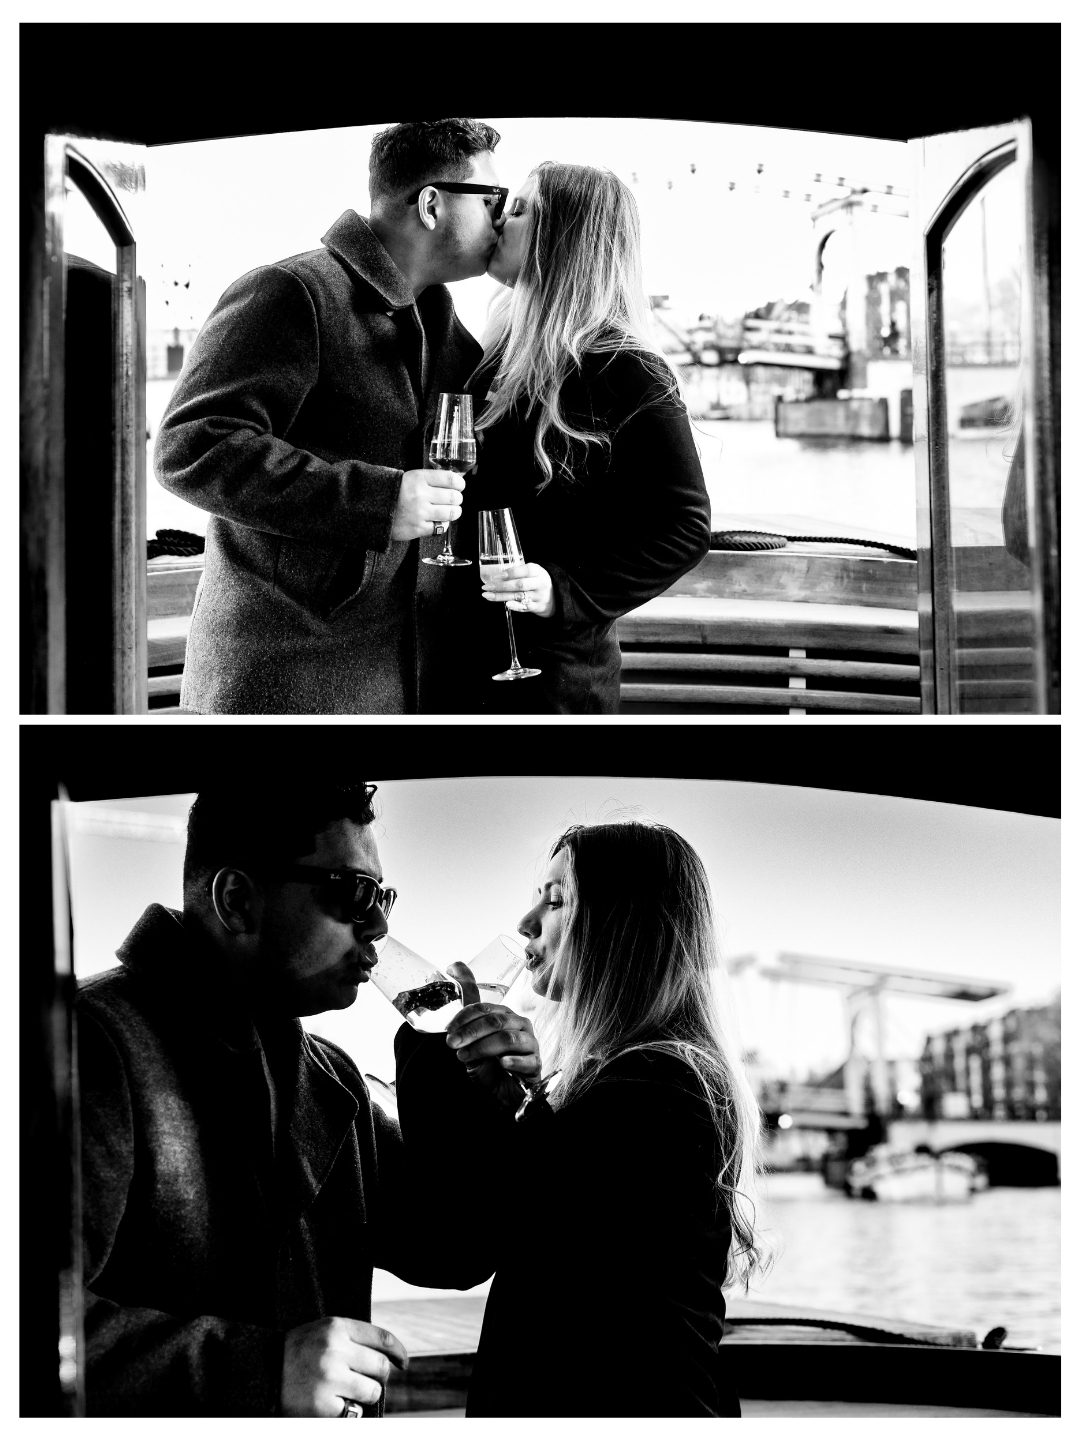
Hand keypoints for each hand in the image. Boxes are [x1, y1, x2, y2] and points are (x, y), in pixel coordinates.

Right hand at [280, 1315, 407, 1416]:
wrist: (263, 1371)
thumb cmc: (298, 1351)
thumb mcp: (324, 1332)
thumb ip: (353, 1338)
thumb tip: (389, 1357)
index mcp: (337, 1327)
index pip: (382, 1338)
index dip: (398, 1352)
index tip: (403, 1363)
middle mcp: (335, 1350)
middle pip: (381, 1367)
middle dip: (379, 1377)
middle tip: (368, 1381)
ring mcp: (330, 1378)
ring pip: (371, 1391)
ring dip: (366, 1396)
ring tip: (349, 1393)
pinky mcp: (323, 1405)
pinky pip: (352, 1412)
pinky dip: (347, 1412)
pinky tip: (333, 1403)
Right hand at [391, 468, 464, 541]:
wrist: (372, 508)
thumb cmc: (392, 492)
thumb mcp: (408, 478)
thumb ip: (429, 480)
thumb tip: (453, 482)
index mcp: (418, 478)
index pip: (450, 479)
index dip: (459, 484)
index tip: (460, 486)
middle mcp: (420, 495)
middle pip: (453, 497)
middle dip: (457, 499)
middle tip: (455, 500)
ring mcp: (420, 513)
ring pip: (451, 513)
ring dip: (454, 512)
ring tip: (451, 511)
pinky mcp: (418, 528)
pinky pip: (440, 528)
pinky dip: (442, 524)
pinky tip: (438, 520)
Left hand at [445, 962, 541, 1109]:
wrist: (502, 1095)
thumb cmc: (488, 1065)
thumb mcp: (472, 1039)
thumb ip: (466, 1010)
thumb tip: (454, 964)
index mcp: (505, 1015)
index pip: (485, 1009)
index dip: (464, 1017)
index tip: (448, 1030)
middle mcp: (520, 1026)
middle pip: (495, 1021)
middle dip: (470, 1032)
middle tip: (452, 1045)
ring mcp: (530, 1045)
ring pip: (507, 1039)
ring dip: (482, 1048)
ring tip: (465, 1058)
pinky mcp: (536, 1065)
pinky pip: (526, 1060)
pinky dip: (512, 1061)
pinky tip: (501, 1064)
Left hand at [480, 561, 554, 617]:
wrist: (555, 596)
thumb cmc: (537, 581)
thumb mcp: (533, 572)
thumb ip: (518, 572)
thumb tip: (496, 576)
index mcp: (538, 571)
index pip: (524, 570)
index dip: (509, 573)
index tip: (495, 577)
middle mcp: (540, 583)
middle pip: (519, 584)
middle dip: (501, 586)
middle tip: (487, 587)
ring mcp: (540, 596)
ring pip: (519, 596)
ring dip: (501, 596)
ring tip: (488, 595)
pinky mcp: (538, 607)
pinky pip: (525, 606)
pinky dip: (515, 606)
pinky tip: (506, 604)